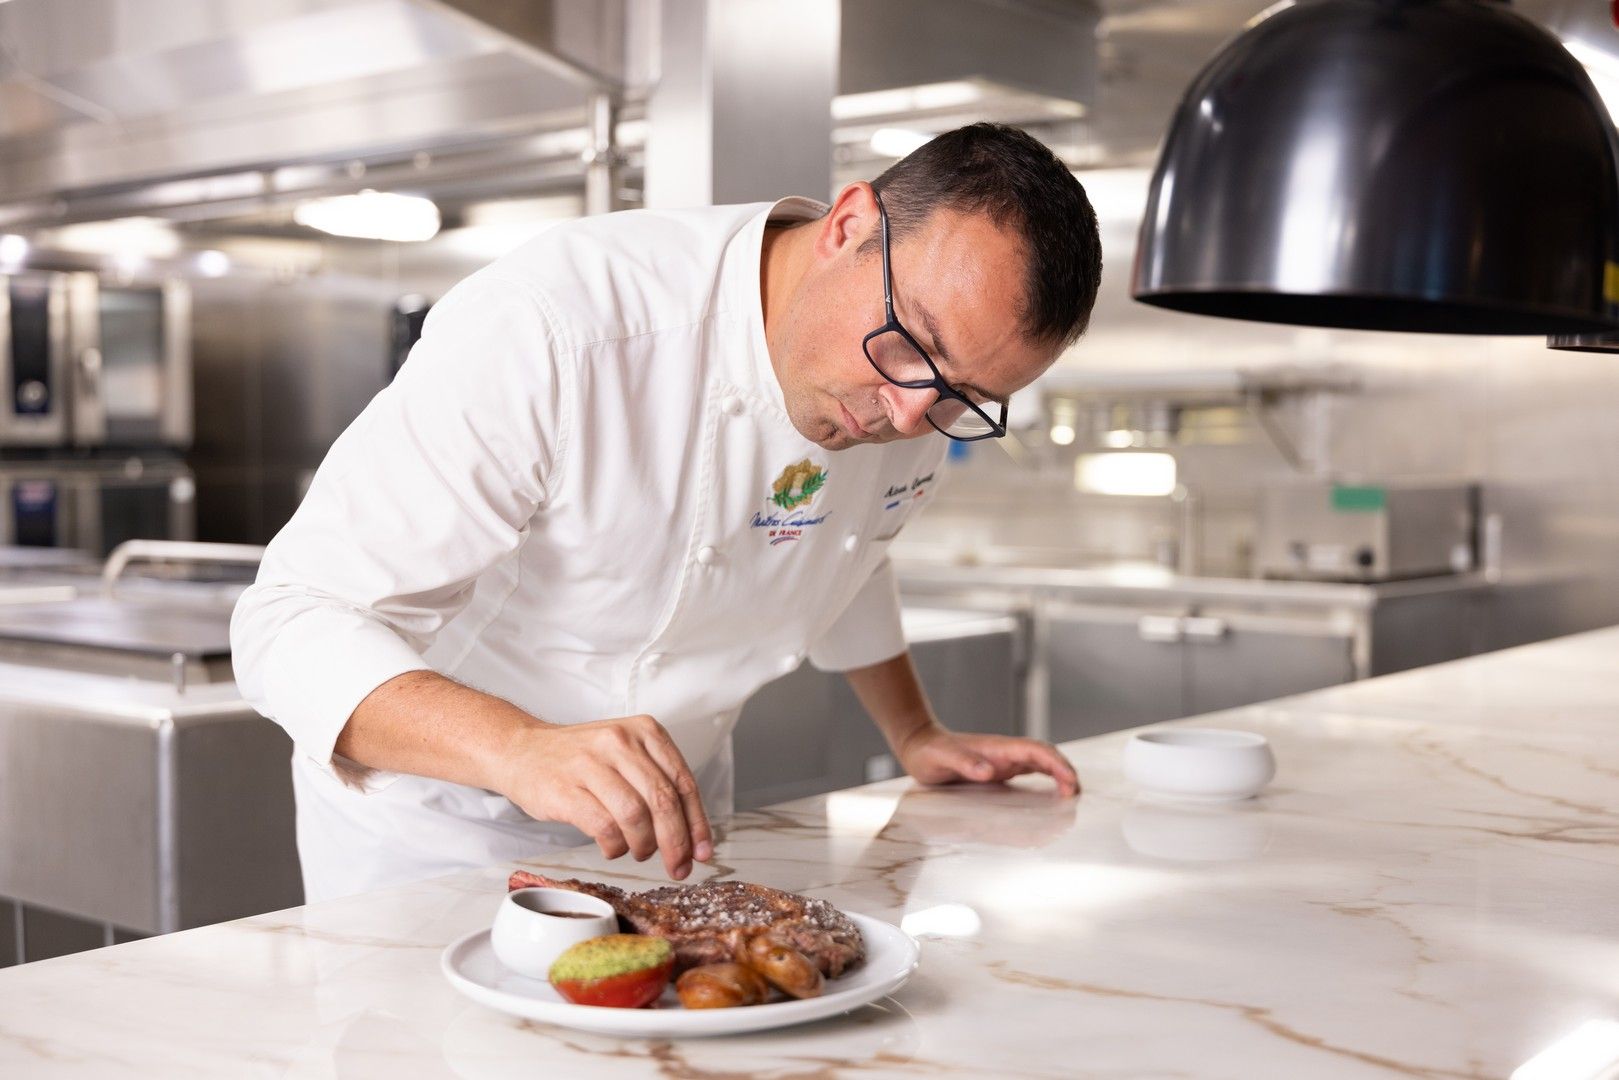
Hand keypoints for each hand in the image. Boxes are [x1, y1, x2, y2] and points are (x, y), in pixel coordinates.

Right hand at [495, 714, 714, 879]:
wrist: (520, 750)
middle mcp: (620, 741)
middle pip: (663, 801)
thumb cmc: (579, 759)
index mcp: (645, 731)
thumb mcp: (625, 754)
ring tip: (638, 852)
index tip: (702, 851)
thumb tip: (692, 835)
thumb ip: (656, 783)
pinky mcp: (565, 789)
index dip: (697, 823)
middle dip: (676, 842)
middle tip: (678, 867)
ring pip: (635, 816)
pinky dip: (614, 846)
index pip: (683, 782)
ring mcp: (590, 763)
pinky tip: (612, 847)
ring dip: (643, 845)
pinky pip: (604, 827)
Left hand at [895, 723, 1080, 797]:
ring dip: (1060, 777)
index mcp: (998, 747)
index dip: (1057, 764)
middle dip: (1066, 772)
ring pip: (1042, 765)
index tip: (1069, 781)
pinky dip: (1046, 783)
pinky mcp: (1000, 771)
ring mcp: (1004, 761)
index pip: (1037, 750)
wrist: (918, 745)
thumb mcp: (942, 756)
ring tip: (1072, 798)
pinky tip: (1052, 797)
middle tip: (1076, 795)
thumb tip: (988, 771)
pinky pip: (1030, 774)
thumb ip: (963, 761)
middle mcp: (1006, 753)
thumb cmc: (928, 751)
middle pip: (1046, 757)